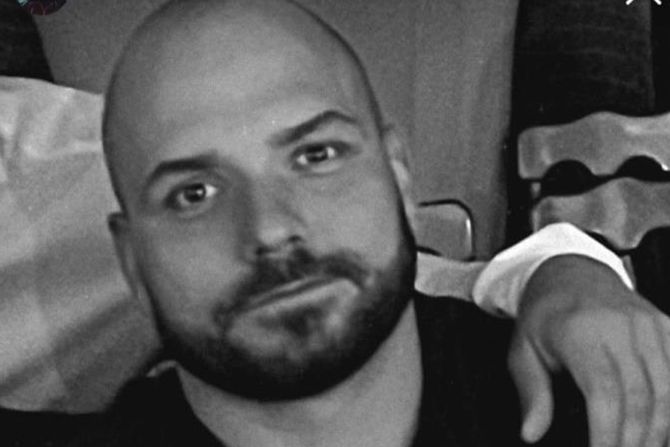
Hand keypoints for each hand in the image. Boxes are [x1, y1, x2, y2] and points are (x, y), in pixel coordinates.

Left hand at [509, 255, 669, 446]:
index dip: (607, 434)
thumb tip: (531, 434)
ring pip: (667, 391)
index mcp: (579, 331)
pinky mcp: (667, 326)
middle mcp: (620, 325)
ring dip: (658, 430)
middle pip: (640, 398)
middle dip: (634, 441)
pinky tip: (660, 429)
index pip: (603, 393)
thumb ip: (531, 393)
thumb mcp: (522, 350)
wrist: (570, 272)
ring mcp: (649, 324)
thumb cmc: (544, 316)